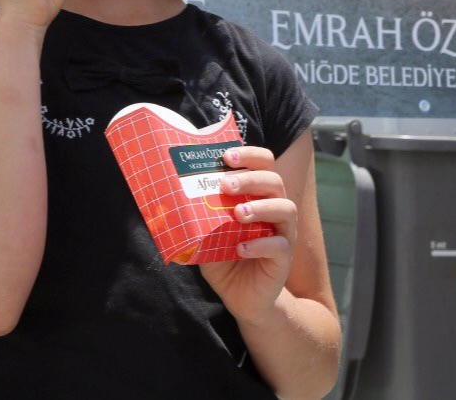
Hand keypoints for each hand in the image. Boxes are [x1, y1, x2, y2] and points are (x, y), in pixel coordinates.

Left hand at [199, 146, 297, 327]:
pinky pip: (280, 246)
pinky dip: (260, 244)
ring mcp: (283, 234)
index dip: (249, 155)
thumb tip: (170, 201)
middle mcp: (275, 210)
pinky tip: (240, 247)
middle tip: (226, 184)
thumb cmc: (226, 261)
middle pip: (274, 181)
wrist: (243, 299)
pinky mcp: (284, 259)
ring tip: (238, 213)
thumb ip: (199, 220)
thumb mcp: (207, 237)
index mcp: (259, 197)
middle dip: (250, 178)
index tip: (226, 155)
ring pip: (285, 209)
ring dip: (261, 206)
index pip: (264, 165)